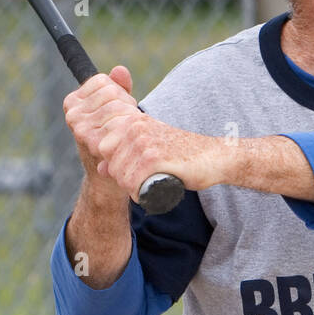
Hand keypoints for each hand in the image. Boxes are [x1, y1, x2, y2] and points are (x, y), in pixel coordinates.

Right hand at [63, 65, 139, 189]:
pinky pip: (120, 122)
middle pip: (112, 92)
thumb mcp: (114, 108)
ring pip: (117, 106)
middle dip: (125, 105)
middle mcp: (73, 114)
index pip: (102, 81)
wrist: (108, 177)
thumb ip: (118, 87)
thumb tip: (120, 70)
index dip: (117, 93)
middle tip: (124, 124)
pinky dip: (128, 129)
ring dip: (129, 118)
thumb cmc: (113, 139)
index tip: (117, 109)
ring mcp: (81, 128)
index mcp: (73, 102)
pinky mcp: (94, 142)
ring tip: (125, 133)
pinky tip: (125, 142)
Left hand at [95, 113, 226, 200]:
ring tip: (151, 183)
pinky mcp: (154, 160)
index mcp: (134, 120)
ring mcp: (145, 142)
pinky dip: (139, 194)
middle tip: (145, 178)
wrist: (214, 157)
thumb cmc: (182, 153)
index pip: (103, 146)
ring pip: (120, 176)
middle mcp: (137, 128)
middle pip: (110, 163)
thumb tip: (99, 169)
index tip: (136, 166)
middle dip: (123, 176)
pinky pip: (132, 184)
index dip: (116, 162)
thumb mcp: (151, 146)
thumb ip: (124, 152)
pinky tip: (152, 190)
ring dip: (132, 187)